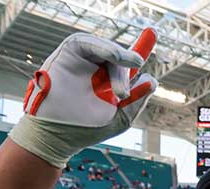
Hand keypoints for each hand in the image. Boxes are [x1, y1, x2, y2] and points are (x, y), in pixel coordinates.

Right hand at [8, 29, 157, 167]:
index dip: (141, 46)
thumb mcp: (121, 117)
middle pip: (119, 58)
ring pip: (105, 48)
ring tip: (126, 74)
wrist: (56, 135)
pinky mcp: (66, 54)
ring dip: (119, 56)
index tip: (153, 31)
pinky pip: (85, 41)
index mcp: (111, 81)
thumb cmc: (87, 129)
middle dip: (123, 74)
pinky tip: (114, 56)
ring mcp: (82, 60)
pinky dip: (102, 46)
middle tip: (122, 94)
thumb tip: (152, 79)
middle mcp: (97, 68)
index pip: (128, 62)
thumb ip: (137, 99)